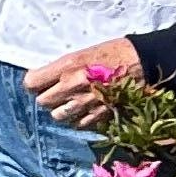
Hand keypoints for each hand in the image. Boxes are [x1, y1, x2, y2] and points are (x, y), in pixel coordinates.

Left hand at [24, 38, 139, 131]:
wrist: (143, 62)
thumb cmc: (113, 52)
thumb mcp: (82, 52)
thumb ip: (62, 66)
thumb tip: (45, 76)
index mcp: (66, 66)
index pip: (31, 83)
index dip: (33, 83)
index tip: (39, 81)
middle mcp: (73, 86)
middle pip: (43, 102)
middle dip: (47, 96)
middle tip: (55, 91)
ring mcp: (86, 103)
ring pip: (58, 116)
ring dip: (61, 110)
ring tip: (69, 102)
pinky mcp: (100, 114)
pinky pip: (78, 124)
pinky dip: (78, 119)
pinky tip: (84, 109)